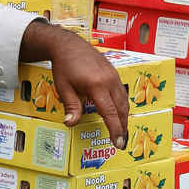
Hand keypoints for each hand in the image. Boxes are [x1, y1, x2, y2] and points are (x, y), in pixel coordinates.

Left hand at [20, 21, 128, 148]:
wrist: (69, 45)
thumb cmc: (64, 65)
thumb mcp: (64, 88)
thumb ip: (71, 107)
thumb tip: (71, 124)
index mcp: (97, 85)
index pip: (110, 113)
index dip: (115, 129)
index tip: (117, 143)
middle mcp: (109, 81)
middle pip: (121, 109)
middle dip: (122, 128)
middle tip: (121, 143)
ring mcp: (114, 76)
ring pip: (124, 102)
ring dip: (124, 118)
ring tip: (122, 132)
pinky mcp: (114, 74)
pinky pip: (122, 93)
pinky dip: (122, 106)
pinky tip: (119, 113)